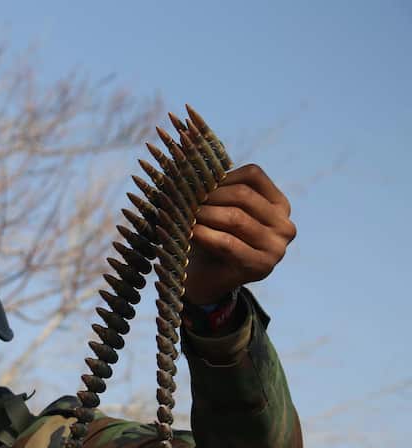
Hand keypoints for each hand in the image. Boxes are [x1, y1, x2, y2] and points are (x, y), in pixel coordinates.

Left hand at [183, 164, 296, 304]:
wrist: (205, 280)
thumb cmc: (209, 238)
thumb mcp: (215, 208)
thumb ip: (214, 186)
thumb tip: (186, 147)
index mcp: (279, 204)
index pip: (253, 175)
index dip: (220, 176)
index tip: (192, 184)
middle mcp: (285, 225)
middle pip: (242, 196)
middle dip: (207, 196)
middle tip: (181, 199)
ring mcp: (277, 248)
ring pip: (235, 218)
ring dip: (203, 214)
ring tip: (182, 214)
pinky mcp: (261, 267)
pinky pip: (227, 243)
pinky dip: (203, 234)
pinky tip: (187, 231)